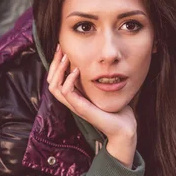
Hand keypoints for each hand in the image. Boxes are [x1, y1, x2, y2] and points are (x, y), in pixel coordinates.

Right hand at [47, 46, 136, 165]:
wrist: (124, 126)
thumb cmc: (115, 108)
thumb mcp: (102, 88)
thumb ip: (96, 78)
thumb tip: (96, 60)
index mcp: (75, 96)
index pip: (55, 79)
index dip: (55, 63)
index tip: (61, 48)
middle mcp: (72, 101)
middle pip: (51, 81)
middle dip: (54, 63)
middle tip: (60, 48)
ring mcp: (75, 106)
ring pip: (54, 87)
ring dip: (58, 70)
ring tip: (66, 57)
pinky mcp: (82, 109)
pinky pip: (67, 93)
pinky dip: (69, 80)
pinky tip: (76, 70)